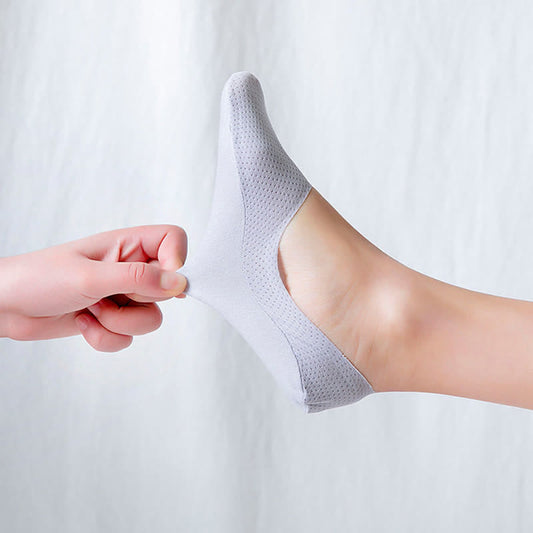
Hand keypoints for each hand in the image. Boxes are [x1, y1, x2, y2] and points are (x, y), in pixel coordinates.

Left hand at [0, 225, 187, 351]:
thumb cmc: (38, 278)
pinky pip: (129, 338)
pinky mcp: (112, 318)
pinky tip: (83, 321)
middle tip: (108, 294)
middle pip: (167, 288)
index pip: (173, 239)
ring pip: (151, 318)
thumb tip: (180, 283)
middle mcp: (130, 268)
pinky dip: (106, 337)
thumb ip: (139, 278)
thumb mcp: (91, 276)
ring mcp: (122, 295)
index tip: (164, 281)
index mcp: (127, 245)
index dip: (177, 260)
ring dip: (120, 323)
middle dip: (138, 301)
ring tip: (92, 310)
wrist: (5, 307)